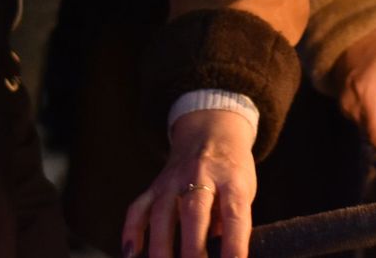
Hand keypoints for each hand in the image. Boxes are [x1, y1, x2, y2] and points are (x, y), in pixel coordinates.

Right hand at [124, 109, 256, 257]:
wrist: (211, 130)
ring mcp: (173, 179)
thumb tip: (223, 255)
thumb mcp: (244, 191)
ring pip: (161, 213)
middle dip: (193, 248)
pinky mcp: (154, 186)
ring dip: (161, 247)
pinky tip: (131, 254)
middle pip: (193, 211)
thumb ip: (232, 221)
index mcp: (231, 178)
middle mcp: (200, 175)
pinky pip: (138, 209)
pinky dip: (132, 232)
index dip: (234, 244)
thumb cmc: (232, 171)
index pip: (234, 213)